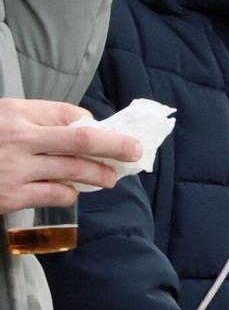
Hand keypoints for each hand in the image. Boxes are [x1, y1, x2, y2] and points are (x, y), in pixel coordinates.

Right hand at [0, 99, 141, 211]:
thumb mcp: (0, 119)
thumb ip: (31, 121)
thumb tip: (77, 127)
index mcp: (16, 113)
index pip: (68, 114)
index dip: (92, 123)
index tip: (104, 131)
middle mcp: (20, 139)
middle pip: (83, 140)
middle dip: (116, 145)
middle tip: (134, 151)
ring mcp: (16, 168)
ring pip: (75, 170)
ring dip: (99, 175)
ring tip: (110, 178)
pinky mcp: (12, 196)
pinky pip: (55, 194)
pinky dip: (70, 194)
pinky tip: (72, 192)